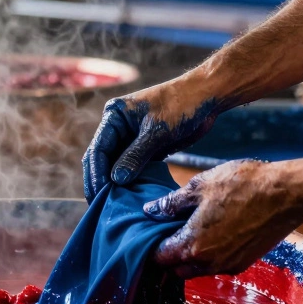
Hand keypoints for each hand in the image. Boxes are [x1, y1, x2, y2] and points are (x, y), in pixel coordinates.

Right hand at [82, 73, 223, 202]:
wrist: (206, 97)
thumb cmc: (180, 105)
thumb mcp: (156, 131)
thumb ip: (135, 156)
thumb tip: (116, 180)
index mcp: (114, 116)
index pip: (98, 148)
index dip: (96, 173)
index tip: (99, 194)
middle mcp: (118, 127)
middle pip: (102, 159)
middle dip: (100, 181)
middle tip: (99, 205)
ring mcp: (131, 138)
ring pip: (116, 165)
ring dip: (114, 183)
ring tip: (111, 206)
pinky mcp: (145, 148)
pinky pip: (132, 167)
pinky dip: (129, 181)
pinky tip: (128, 197)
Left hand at [142, 159, 302, 277]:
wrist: (287, 194)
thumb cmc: (243, 185)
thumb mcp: (200, 186)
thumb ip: (171, 203)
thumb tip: (150, 211)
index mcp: (193, 246)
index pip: (159, 258)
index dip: (150, 246)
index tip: (149, 233)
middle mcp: (209, 263)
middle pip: (176, 268)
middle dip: (169, 254)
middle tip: (168, 230)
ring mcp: (228, 266)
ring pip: (197, 269)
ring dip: (189, 255)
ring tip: (190, 228)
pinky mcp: (244, 263)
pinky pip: (217, 265)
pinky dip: (209, 255)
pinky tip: (213, 231)